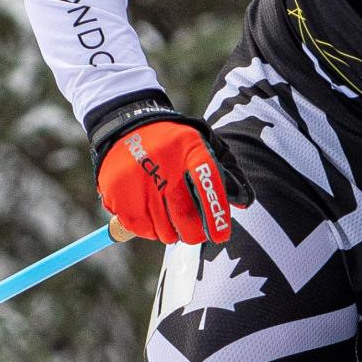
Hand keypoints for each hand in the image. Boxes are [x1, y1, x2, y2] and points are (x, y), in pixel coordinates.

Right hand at [87, 96, 251, 245]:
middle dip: (194, 233)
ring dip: (169, 232)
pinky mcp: (116, 191)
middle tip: (194, 233)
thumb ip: (227, 172)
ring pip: (162, 230)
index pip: (207, 182)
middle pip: (184, 216)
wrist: (125, 125)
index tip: (221, 236)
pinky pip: (140, 229)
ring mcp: (136, 177)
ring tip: (168, 215)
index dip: (215, 213)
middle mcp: (162, 162)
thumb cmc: (174, 144)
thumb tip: (244, 203)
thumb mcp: (203, 144)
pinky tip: (149, 212)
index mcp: (190, 146)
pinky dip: (148, 229)